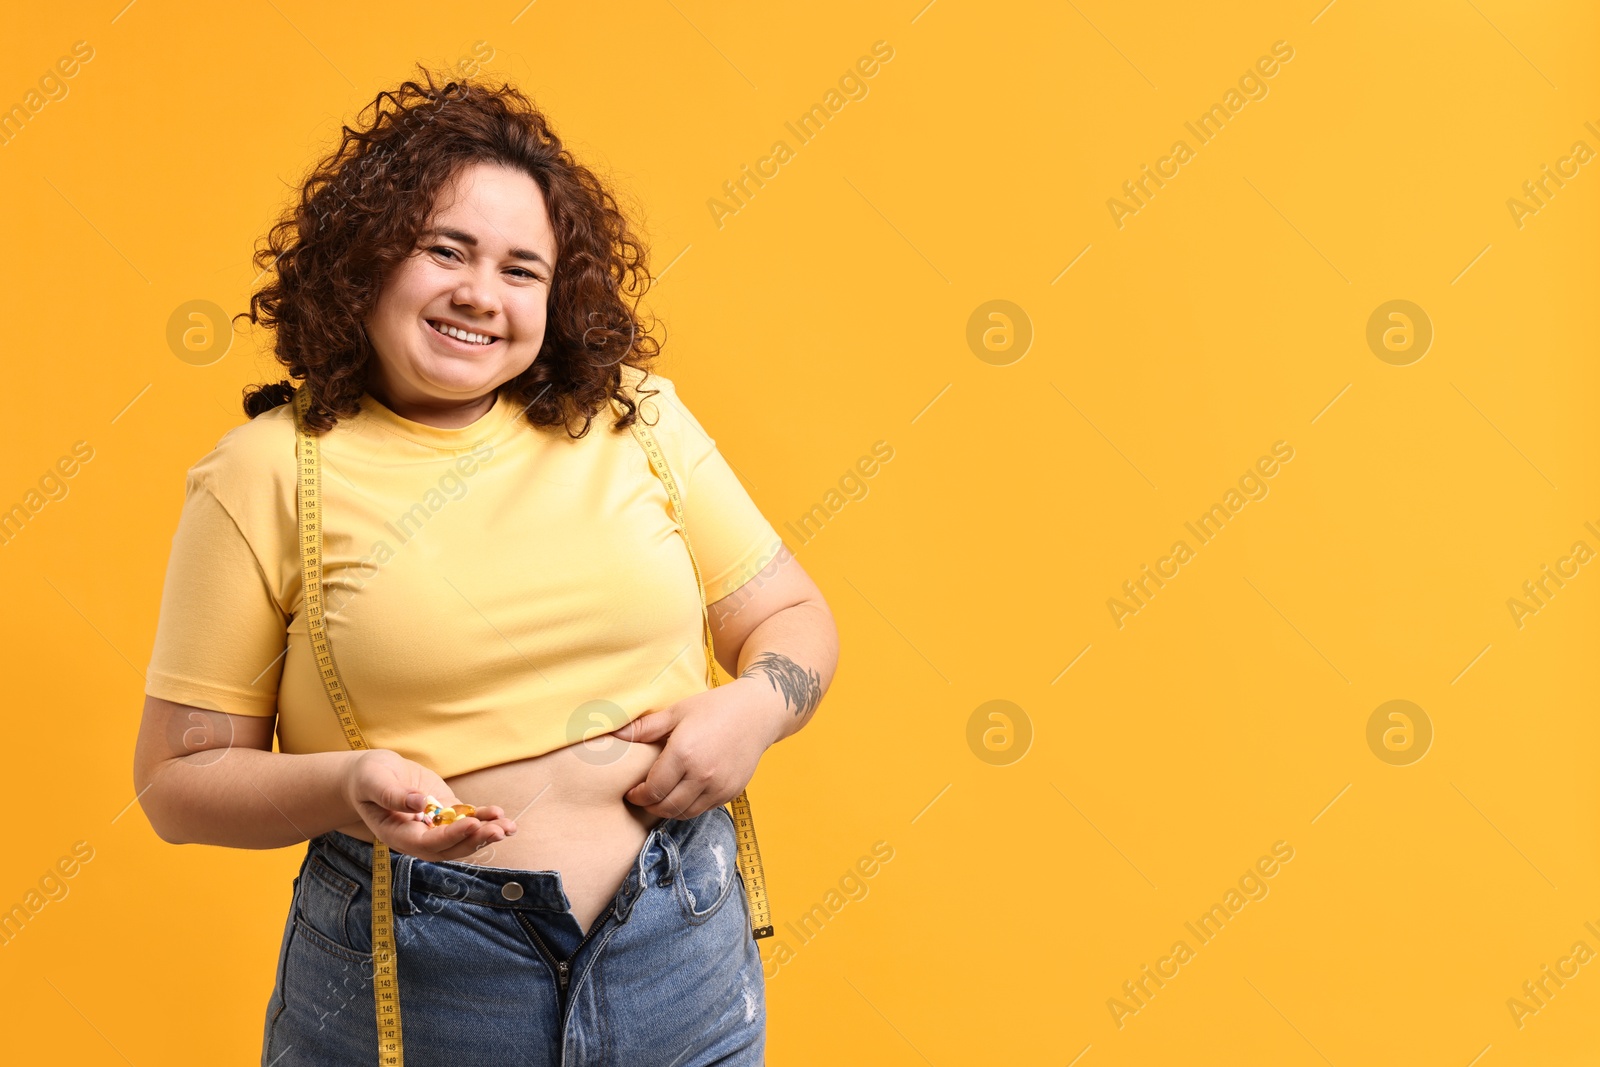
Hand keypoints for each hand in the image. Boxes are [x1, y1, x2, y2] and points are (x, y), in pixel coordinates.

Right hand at [343, 749, 517, 861]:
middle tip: (498, 830)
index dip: (450, 836)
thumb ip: (392, 795)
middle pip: (450, 847)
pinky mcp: (444, 813)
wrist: (372, 774)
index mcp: (397, 835)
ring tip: (508, 827)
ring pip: (462, 837)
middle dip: (475, 840)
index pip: (427, 843)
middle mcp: (418, 837)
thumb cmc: (368, 778)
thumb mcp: (374, 782)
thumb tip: (419, 804)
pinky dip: (484, 819)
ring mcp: (433, 826)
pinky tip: (501, 816)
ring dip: (486, 833)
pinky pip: (466, 820)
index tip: (471, 824)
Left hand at [608, 679, 774, 819]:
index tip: (631, 791)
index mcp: (684, 753)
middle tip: (642, 798)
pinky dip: (689, 806)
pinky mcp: (731, 792)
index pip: (652, 789)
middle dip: (650, 805)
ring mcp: (719, 786)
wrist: (757, 713)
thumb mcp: (677, 712)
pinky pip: (703, 808)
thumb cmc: (713, 708)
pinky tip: (683, 792)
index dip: (637, 795)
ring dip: (669, 809)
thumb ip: (644, 728)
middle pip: (666, 806)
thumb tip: (613, 734)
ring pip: (685, 813)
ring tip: (661, 797)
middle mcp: (702, 775)